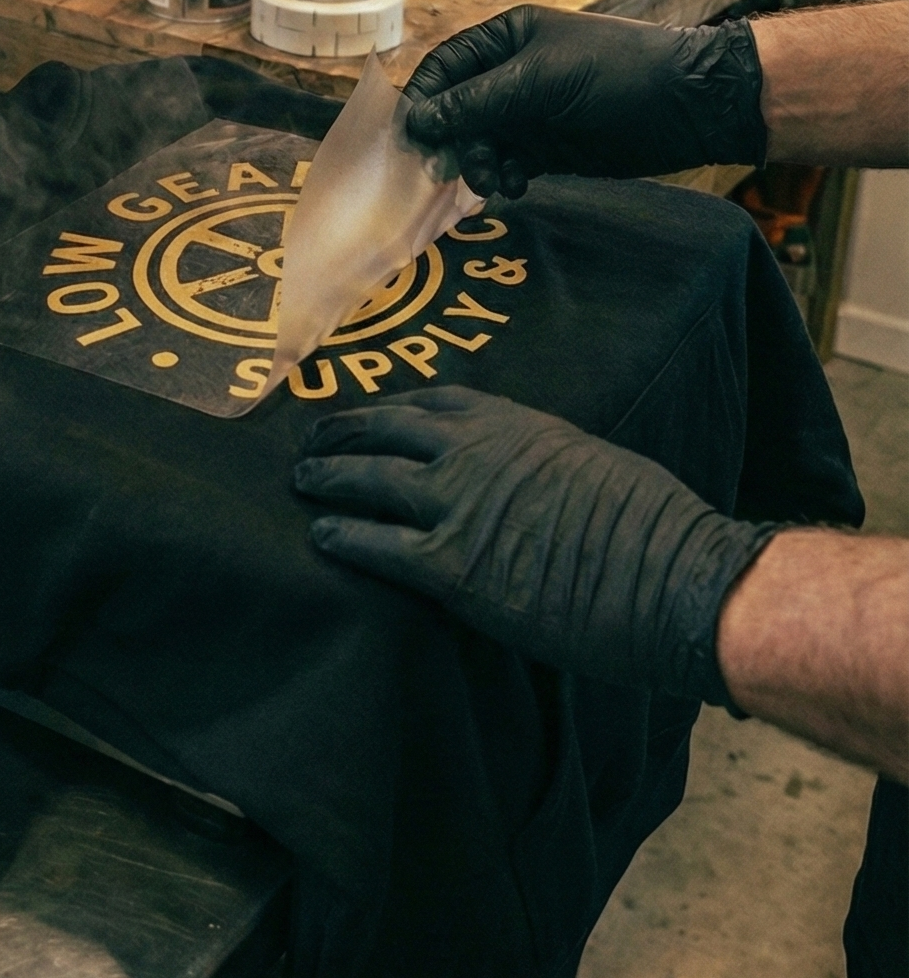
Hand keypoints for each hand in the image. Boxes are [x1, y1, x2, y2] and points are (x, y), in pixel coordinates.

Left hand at [293, 387, 775, 704]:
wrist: (675, 577)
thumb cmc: (654, 526)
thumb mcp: (591, 462)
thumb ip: (543, 460)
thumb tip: (529, 478)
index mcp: (515, 422)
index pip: (432, 400)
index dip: (391, 407)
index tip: (369, 412)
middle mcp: (474, 451)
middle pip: (384, 429)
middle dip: (341, 433)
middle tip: (311, 441)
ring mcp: (457, 505)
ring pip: (367, 480)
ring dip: (326, 478)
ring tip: (302, 481)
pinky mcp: (451, 567)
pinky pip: (375, 545)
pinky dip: (341, 537)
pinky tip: (321, 536)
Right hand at [402, 4, 765, 197]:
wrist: (689, 105)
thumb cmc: (616, 72)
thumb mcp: (541, 81)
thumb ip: (478, 101)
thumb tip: (418, 120)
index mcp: (506, 39)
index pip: (445, 67)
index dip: (425, 99)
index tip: (411, 137)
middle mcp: (512, 75)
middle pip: (457, 110)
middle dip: (452, 141)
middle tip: (449, 171)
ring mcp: (531, 113)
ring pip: (481, 142)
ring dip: (478, 165)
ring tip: (492, 182)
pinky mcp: (550, 148)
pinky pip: (509, 164)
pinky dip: (505, 177)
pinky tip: (517, 186)